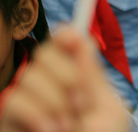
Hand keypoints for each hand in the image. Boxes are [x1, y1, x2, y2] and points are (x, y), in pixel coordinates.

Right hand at [0, 29, 129, 131]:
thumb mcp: (106, 108)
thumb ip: (91, 74)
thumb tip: (77, 34)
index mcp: (78, 77)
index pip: (64, 42)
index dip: (66, 36)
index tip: (72, 39)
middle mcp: (51, 84)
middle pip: (45, 52)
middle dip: (68, 78)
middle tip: (81, 105)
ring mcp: (29, 101)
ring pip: (30, 76)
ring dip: (55, 103)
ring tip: (68, 127)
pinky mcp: (11, 118)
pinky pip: (16, 100)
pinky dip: (37, 116)